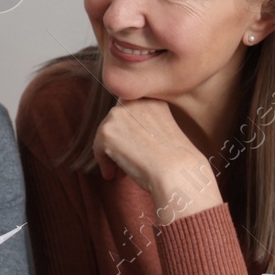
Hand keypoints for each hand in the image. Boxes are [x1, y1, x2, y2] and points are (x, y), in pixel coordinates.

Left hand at [93, 99, 219, 223]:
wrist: (176, 171)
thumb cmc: (176, 159)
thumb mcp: (163, 130)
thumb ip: (144, 125)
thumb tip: (123, 136)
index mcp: (151, 99)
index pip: (130, 112)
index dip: (129, 132)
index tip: (134, 148)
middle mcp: (134, 101)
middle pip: (115, 122)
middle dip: (119, 142)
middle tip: (126, 162)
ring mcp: (118, 114)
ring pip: (105, 135)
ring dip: (111, 153)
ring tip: (120, 171)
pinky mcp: (106, 131)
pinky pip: (98, 149)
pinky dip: (104, 163)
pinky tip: (113, 175)